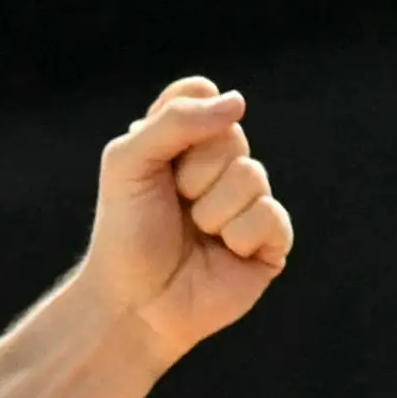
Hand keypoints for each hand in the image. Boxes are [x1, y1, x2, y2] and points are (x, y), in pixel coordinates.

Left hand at [83, 76, 293, 357]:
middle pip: (231, 134)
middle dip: (194, 174)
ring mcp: (250, 202)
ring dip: (212, 211)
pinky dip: (237, 237)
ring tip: (196, 235)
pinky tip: (222, 254)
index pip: (204, 94)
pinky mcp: (270, 241)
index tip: (158, 162)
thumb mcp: (128, 163)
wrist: (132, 302)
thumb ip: (175, 120)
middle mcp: (223, 165)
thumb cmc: (126, 233)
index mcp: (187, 141)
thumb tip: (238, 103)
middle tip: (176, 205)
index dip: (184, 125)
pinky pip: (269, 216)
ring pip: (252, 176)